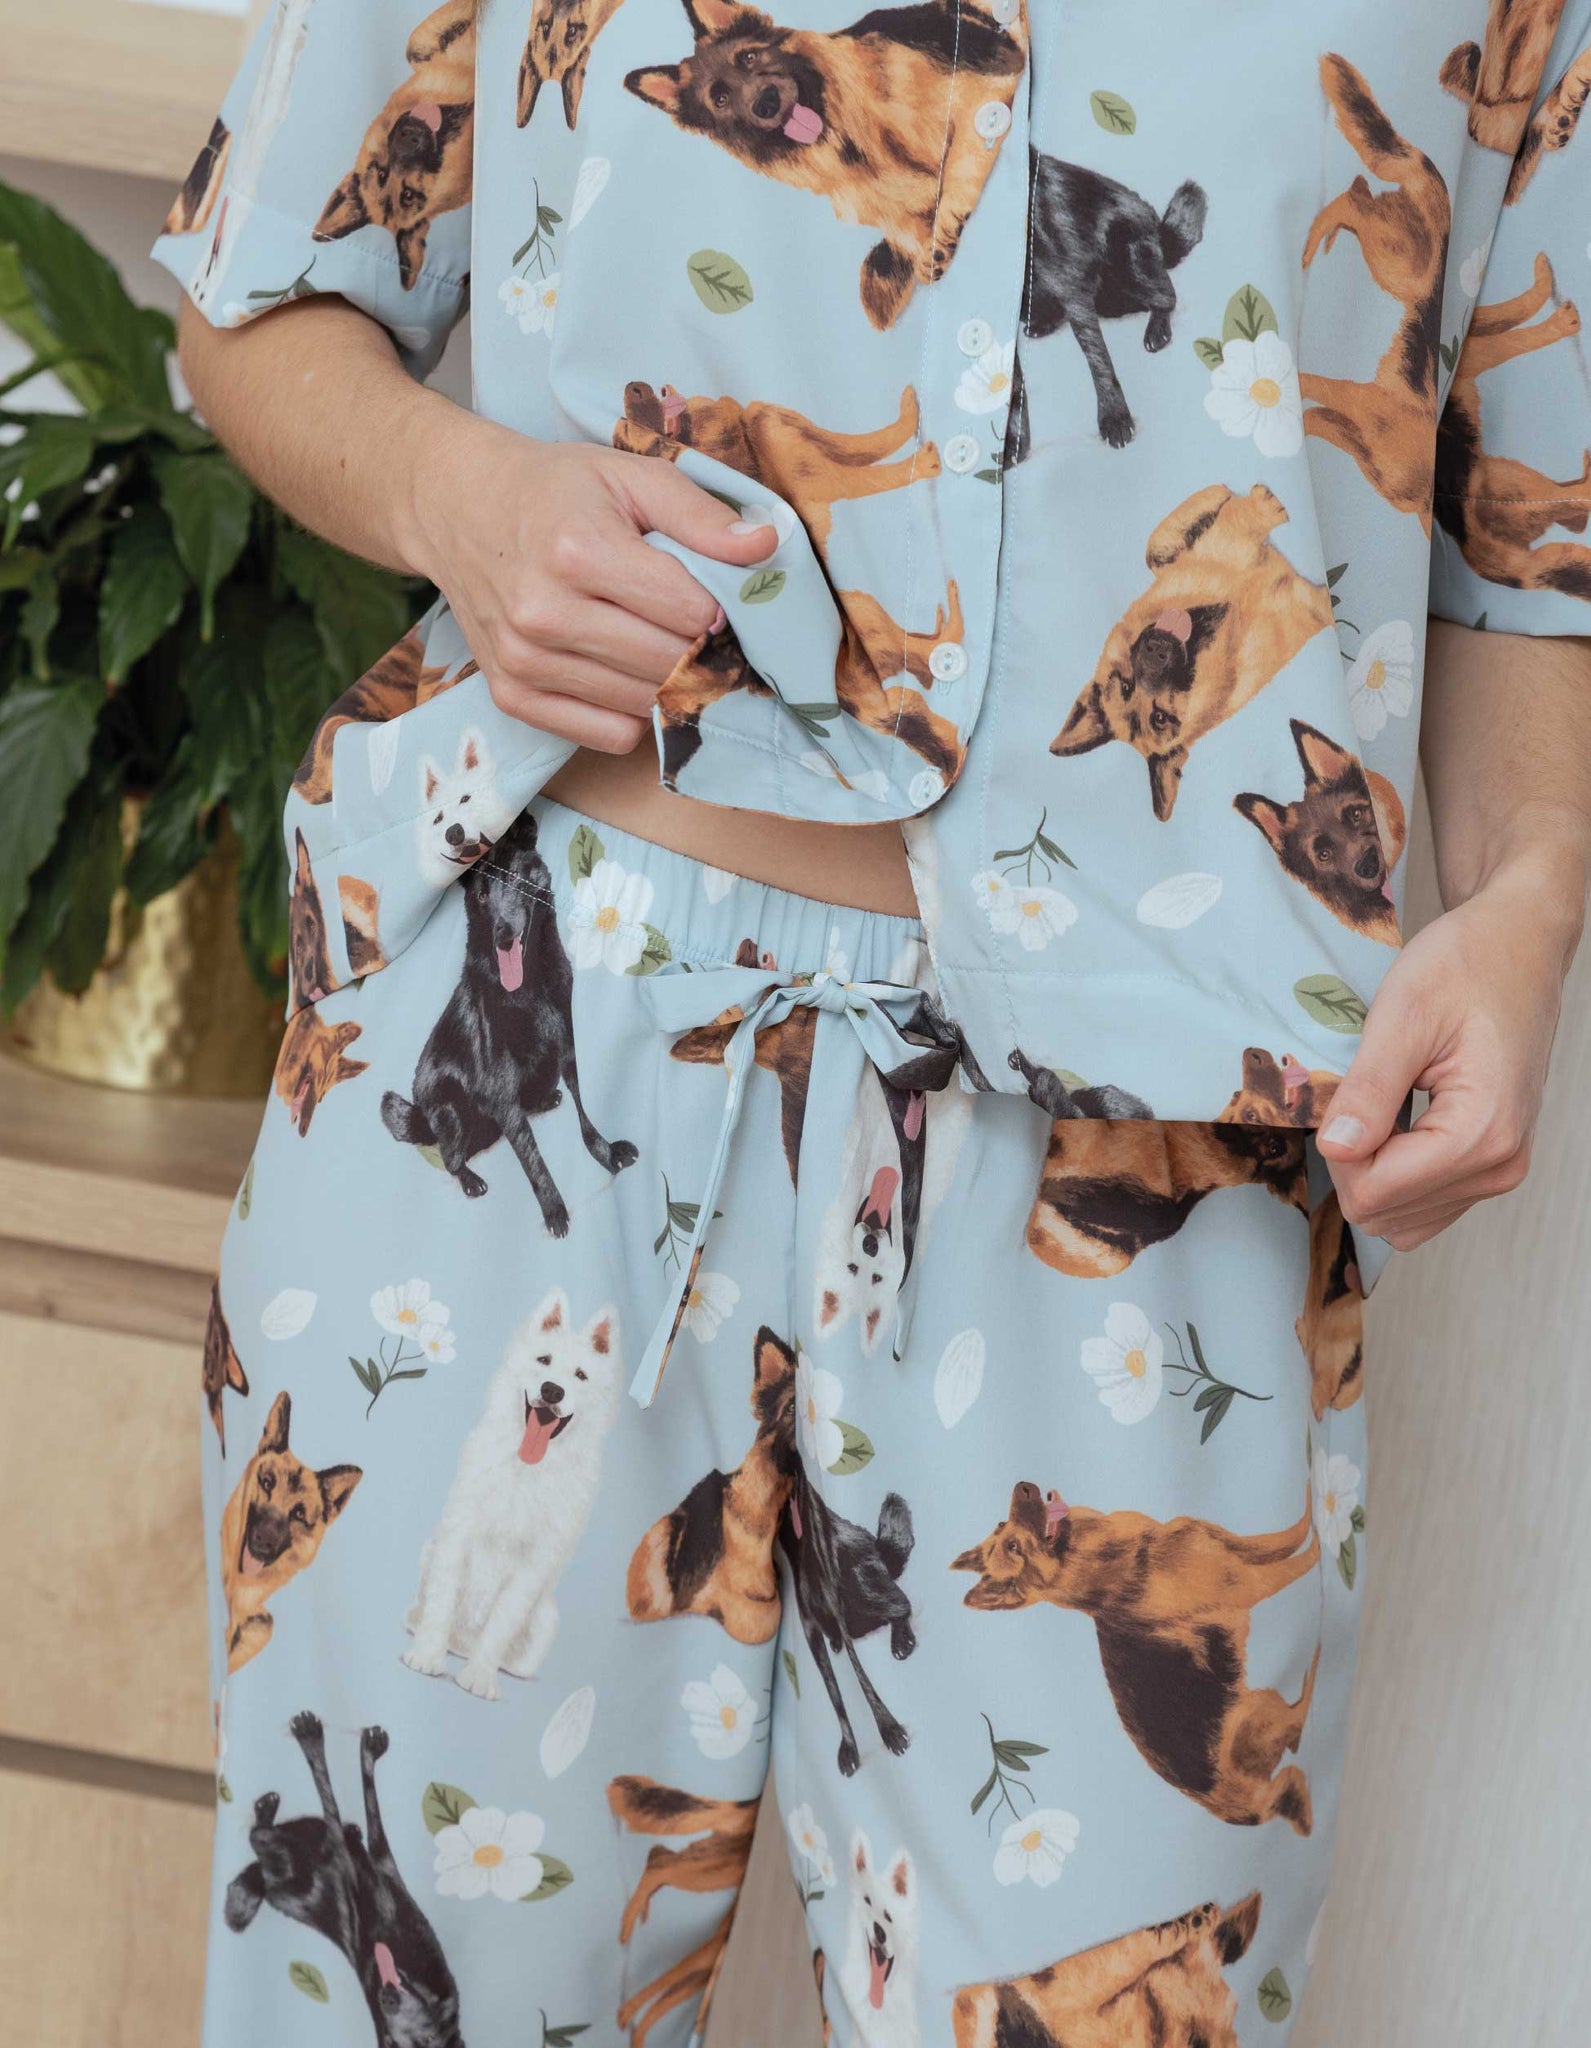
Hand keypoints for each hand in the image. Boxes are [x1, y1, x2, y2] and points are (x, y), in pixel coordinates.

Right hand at [406, 416, 776, 750]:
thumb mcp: (629, 475)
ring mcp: (524, 660)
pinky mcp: (512, 695)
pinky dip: (633, 714)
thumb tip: (766, 546)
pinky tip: (629, 675)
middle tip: (709, 634)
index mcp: (579, 551)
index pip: (690, 612)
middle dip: (703, 652)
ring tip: (668, 648)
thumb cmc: (554, 491)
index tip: (721, 600)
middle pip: (669, 662)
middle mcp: (545, 613)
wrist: (458, 509)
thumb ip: (700, 513)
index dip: (721, 611)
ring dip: (671, 684)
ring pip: (644, 704)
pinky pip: (608, 735)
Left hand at [1316, 857, 1581, 1250]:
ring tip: (1383, 1101)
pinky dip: (1394, 1171)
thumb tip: (1334, 1150)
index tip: (1341, 1095)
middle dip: (1353, 1160)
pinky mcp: (1492, 1164)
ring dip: (1372, 1168)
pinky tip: (1396, 1119)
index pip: (1374, 1193)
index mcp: (1483, 1134)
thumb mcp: (1403, 1015)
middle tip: (1360, 1093)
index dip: (1337, 1151)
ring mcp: (1501, 1170)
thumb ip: (1368, 1089)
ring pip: (1400, 1217)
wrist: (1518, 945)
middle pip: (1384, 1211)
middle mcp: (1500, 1165)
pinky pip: (1423, 1204)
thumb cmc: (1466, 966)